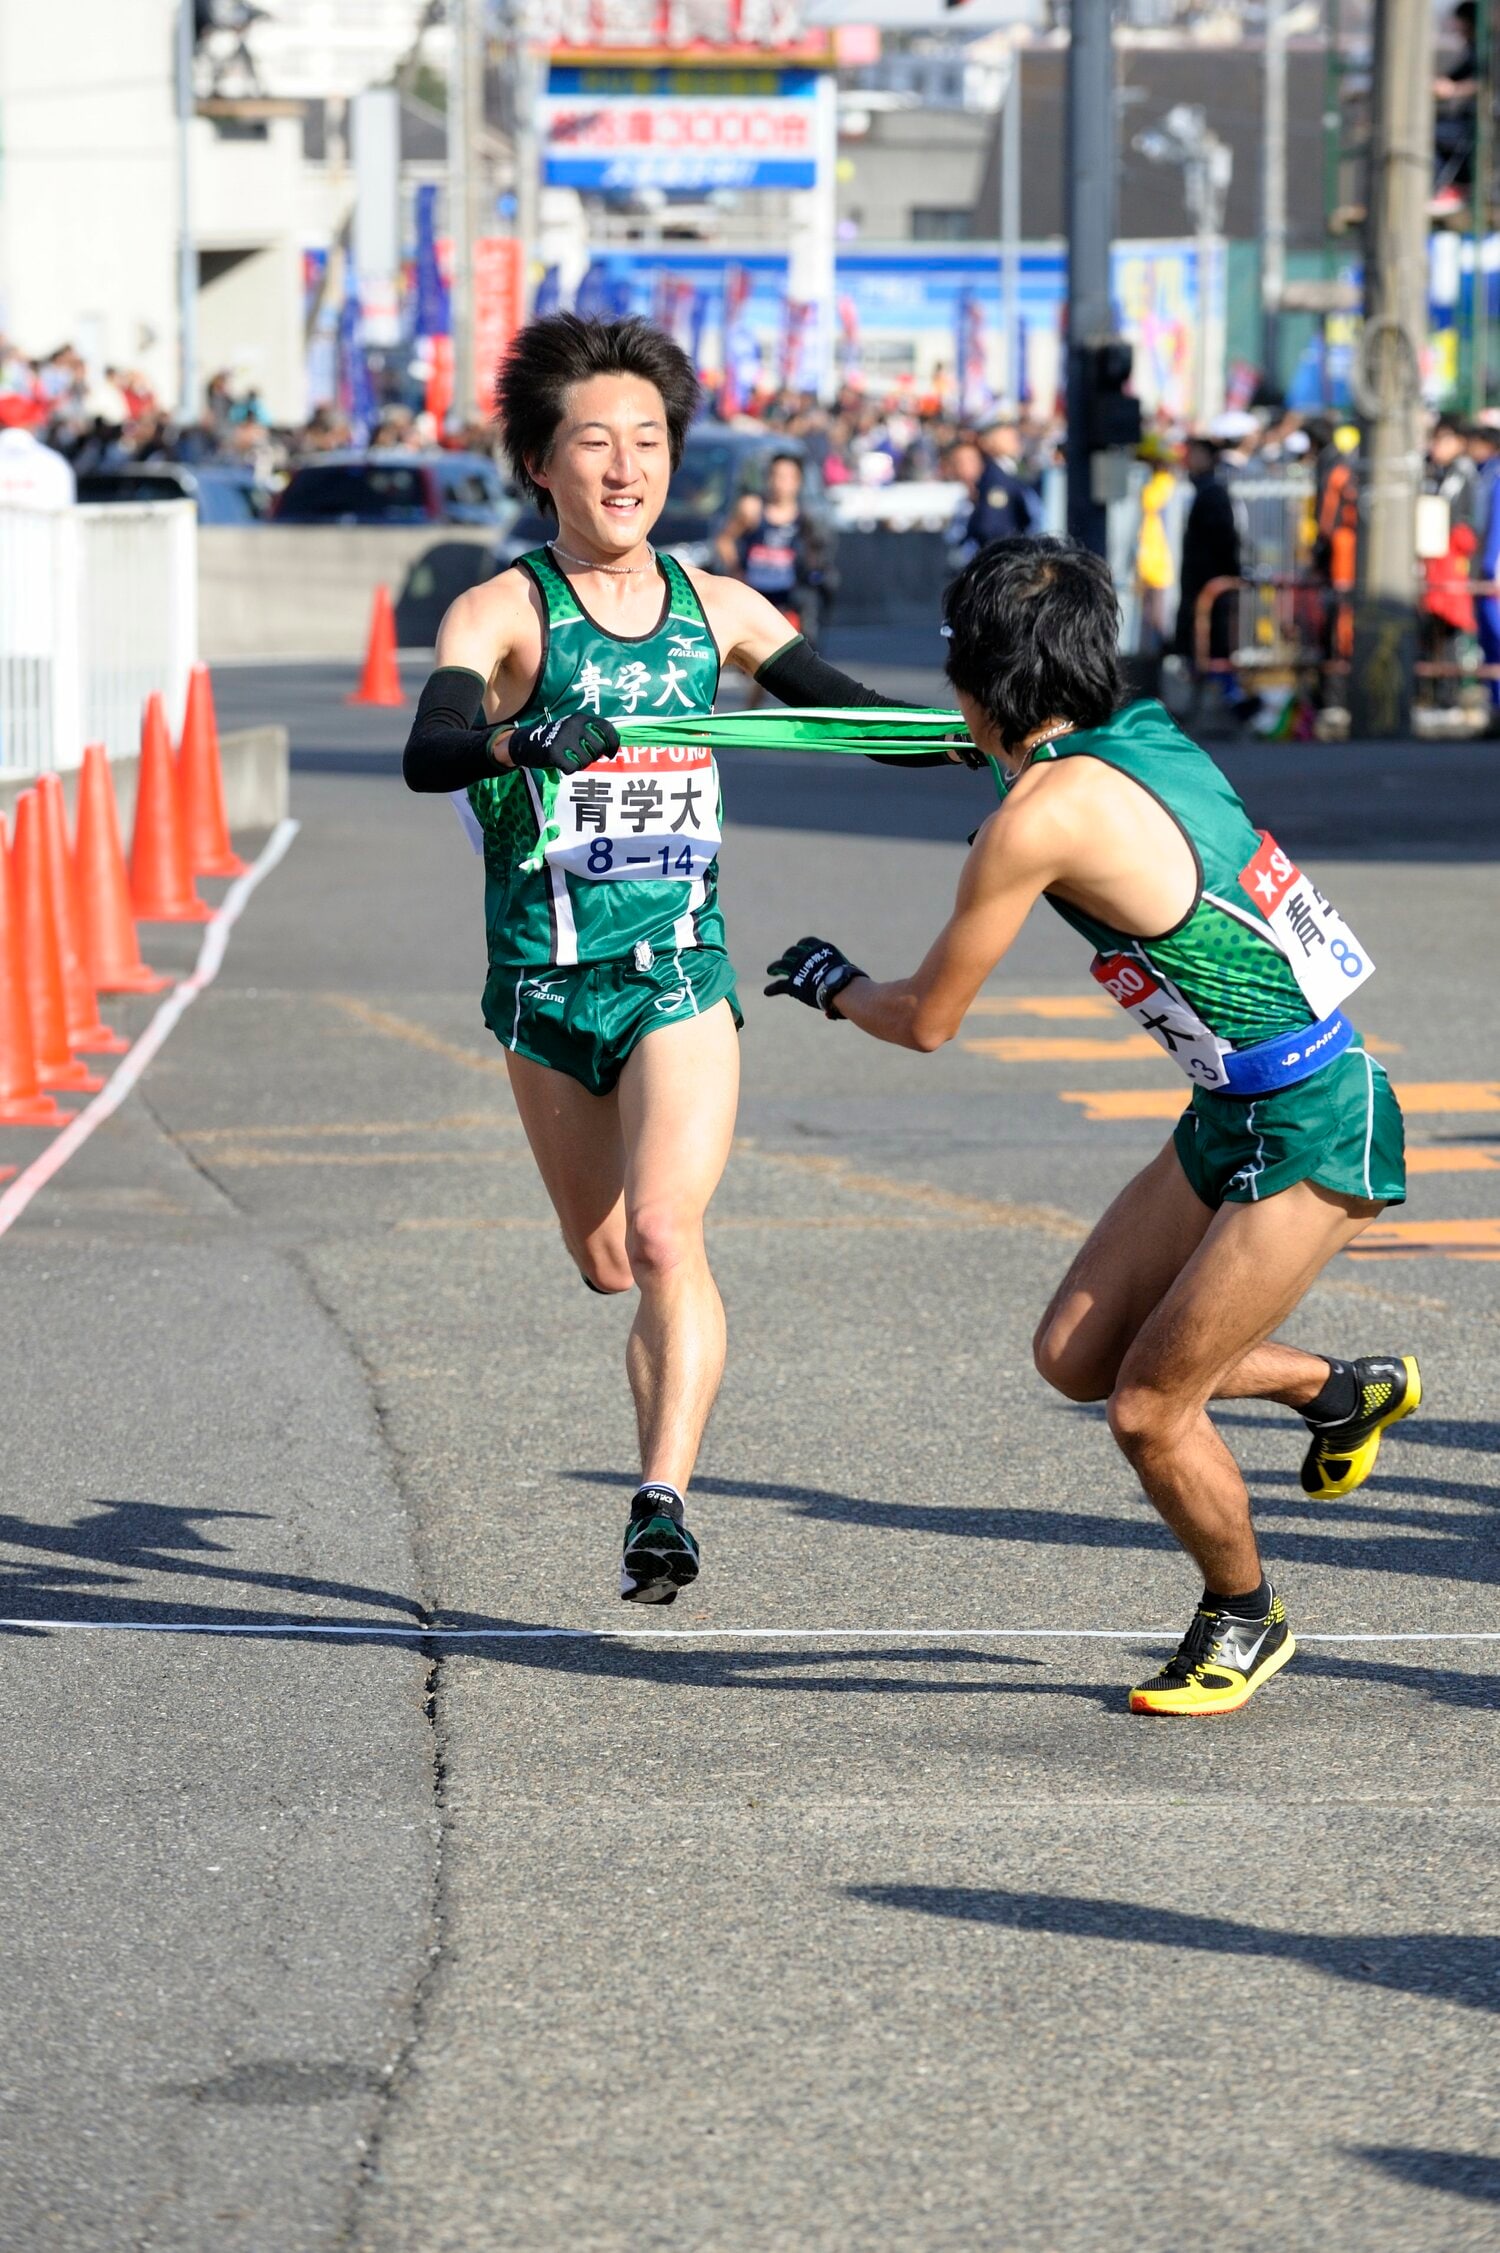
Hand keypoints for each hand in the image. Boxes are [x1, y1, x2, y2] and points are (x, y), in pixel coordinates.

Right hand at [504, 710, 619, 774]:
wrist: (525, 742)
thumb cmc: (555, 739)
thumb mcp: (572, 729)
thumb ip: (590, 734)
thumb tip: (610, 748)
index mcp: (581, 718)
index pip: (607, 728)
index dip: (613, 743)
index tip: (610, 754)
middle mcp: (574, 725)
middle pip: (599, 747)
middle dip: (594, 757)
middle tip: (582, 757)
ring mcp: (564, 738)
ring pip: (587, 760)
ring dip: (580, 764)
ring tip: (569, 759)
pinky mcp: (554, 752)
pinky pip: (573, 767)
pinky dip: (568, 769)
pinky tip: (561, 764)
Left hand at [764, 936, 865, 1017]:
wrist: (840, 987)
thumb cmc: (851, 981)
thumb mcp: (847, 972)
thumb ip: (842, 975)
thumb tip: (849, 979)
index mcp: (822, 949)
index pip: (808, 942)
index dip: (802, 945)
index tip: (798, 947)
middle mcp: (807, 955)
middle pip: (793, 952)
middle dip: (788, 956)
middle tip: (785, 960)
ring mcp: (798, 968)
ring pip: (782, 965)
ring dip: (775, 966)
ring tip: (771, 970)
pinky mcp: (793, 983)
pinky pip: (779, 984)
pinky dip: (773, 988)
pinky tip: (767, 992)